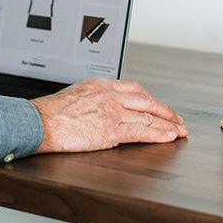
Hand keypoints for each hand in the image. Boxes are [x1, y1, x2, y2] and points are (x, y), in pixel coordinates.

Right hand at [31, 78, 185, 152]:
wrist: (43, 121)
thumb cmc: (53, 112)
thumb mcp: (77, 94)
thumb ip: (95, 98)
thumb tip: (104, 108)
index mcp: (102, 85)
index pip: (135, 89)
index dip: (151, 99)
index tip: (159, 106)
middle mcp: (111, 95)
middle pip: (147, 101)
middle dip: (166, 111)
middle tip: (178, 119)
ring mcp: (113, 112)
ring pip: (148, 117)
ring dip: (167, 125)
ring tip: (179, 131)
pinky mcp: (112, 130)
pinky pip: (142, 132)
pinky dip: (158, 135)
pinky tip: (169, 137)